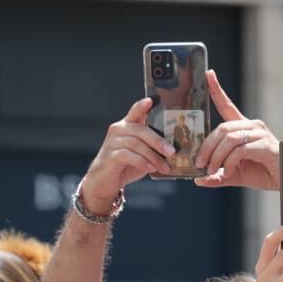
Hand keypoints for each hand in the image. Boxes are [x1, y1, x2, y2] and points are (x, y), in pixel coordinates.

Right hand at [80, 98, 173, 212]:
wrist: (107, 181)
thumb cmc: (127, 165)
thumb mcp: (143, 153)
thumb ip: (153, 147)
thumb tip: (175, 149)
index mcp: (127, 126)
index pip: (135, 112)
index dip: (142, 106)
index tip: (151, 100)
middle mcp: (118, 130)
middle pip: (140, 130)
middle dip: (158, 141)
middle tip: (172, 151)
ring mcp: (112, 142)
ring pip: (136, 144)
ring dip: (153, 157)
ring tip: (165, 167)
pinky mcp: (110, 155)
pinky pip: (128, 155)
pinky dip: (142, 162)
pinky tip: (151, 168)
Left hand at [195, 71, 280, 190]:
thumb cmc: (262, 173)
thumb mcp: (234, 174)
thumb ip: (217, 175)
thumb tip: (198, 180)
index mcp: (244, 128)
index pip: (227, 105)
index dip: (217, 89)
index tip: (208, 73)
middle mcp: (252, 126)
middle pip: (222, 128)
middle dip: (207, 146)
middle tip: (199, 163)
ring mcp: (259, 134)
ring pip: (229, 138)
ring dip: (216, 155)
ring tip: (211, 170)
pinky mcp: (265, 144)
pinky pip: (240, 150)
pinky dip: (229, 162)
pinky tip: (227, 172)